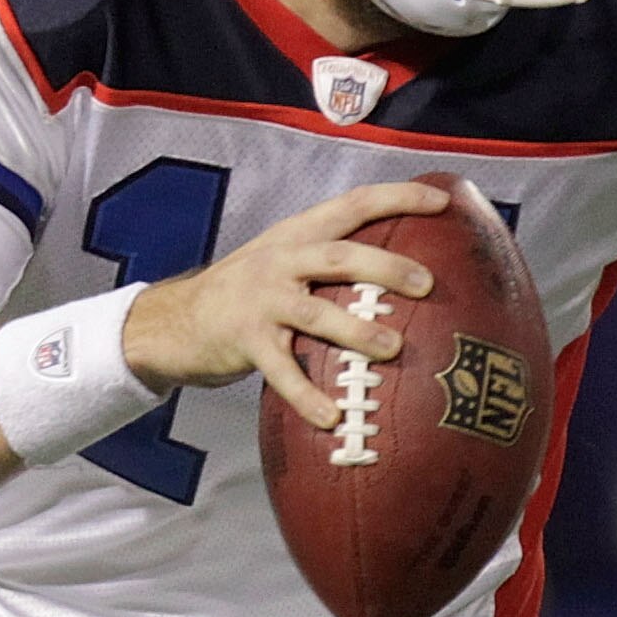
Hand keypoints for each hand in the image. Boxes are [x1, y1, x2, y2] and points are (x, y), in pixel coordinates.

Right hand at [123, 182, 446, 428]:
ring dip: (356, 330)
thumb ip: (331, 263)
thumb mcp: (285, 263)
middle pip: (338, 255)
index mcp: (297, 235)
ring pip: (315, 312)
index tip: (441, 201)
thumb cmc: (249, 294)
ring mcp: (262, 300)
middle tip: (426, 284)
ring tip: (394, 349)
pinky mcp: (245, 341)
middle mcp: (281, 260)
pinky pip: (282, 372)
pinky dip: (307, 396)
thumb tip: (405, 274)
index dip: (396, 198)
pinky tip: (332, 418)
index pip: (352, 205)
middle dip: (385, 267)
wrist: (175, 320)